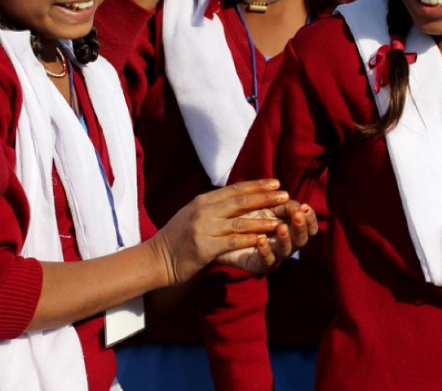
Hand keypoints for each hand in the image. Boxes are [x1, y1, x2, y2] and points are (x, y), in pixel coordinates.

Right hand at [148, 179, 290, 286]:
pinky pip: (232, 241)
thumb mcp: (192, 215)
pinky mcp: (204, 247)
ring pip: (239, 222)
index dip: (257, 185)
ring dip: (262, 221)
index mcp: (202, 201)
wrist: (156, 259)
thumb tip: (234, 199)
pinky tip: (263, 240)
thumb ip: (212, 207)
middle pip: (240, 201)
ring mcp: (203, 228)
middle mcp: (203, 211)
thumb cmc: (177, 239)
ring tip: (281, 219)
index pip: (234, 189)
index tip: (275, 183)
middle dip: (265, 198)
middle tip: (285, 195)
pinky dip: (249, 240)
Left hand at [216, 201, 316, 275]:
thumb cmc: (246, 215)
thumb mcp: (264, 205)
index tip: (306, 207)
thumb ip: (279, 203)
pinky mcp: (257, 264)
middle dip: (301, 227)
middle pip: (300, 239)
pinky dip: (265, 251)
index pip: (308, 226)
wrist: (220, 232)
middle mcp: (285, 243)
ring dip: (285, 239)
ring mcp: (273, 255)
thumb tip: (293, 201)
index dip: (310, 219)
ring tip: (281, 228)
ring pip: (285, 250)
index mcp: (290, 227)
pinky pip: (265, 261)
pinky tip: (261, 241)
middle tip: (298, 216)